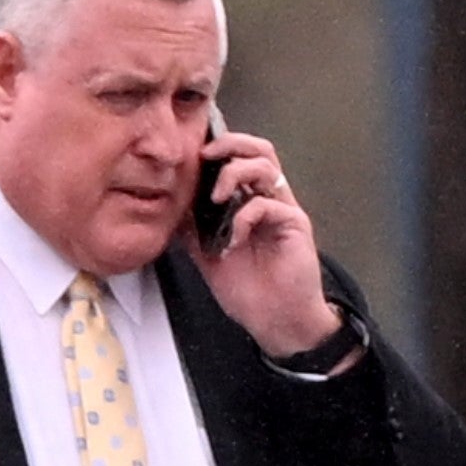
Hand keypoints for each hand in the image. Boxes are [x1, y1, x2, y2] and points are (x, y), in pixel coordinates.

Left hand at [199, 127, 334, 359]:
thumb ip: (194, 228)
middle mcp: (270, 199)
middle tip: (205, 155)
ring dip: (234, 174)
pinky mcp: (295, 225)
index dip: (219, 147)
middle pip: (259, 149)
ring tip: (216, 198)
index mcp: (251, 202)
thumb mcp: (208, 255)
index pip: (240, 158)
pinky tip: (233, 240)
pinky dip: (243, 217)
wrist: (275, 321)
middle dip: (230, 144)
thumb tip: (170, 206)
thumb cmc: (249, 291)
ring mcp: (284, 210)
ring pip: (265, 166)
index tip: (192, 154)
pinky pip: (267, 204)